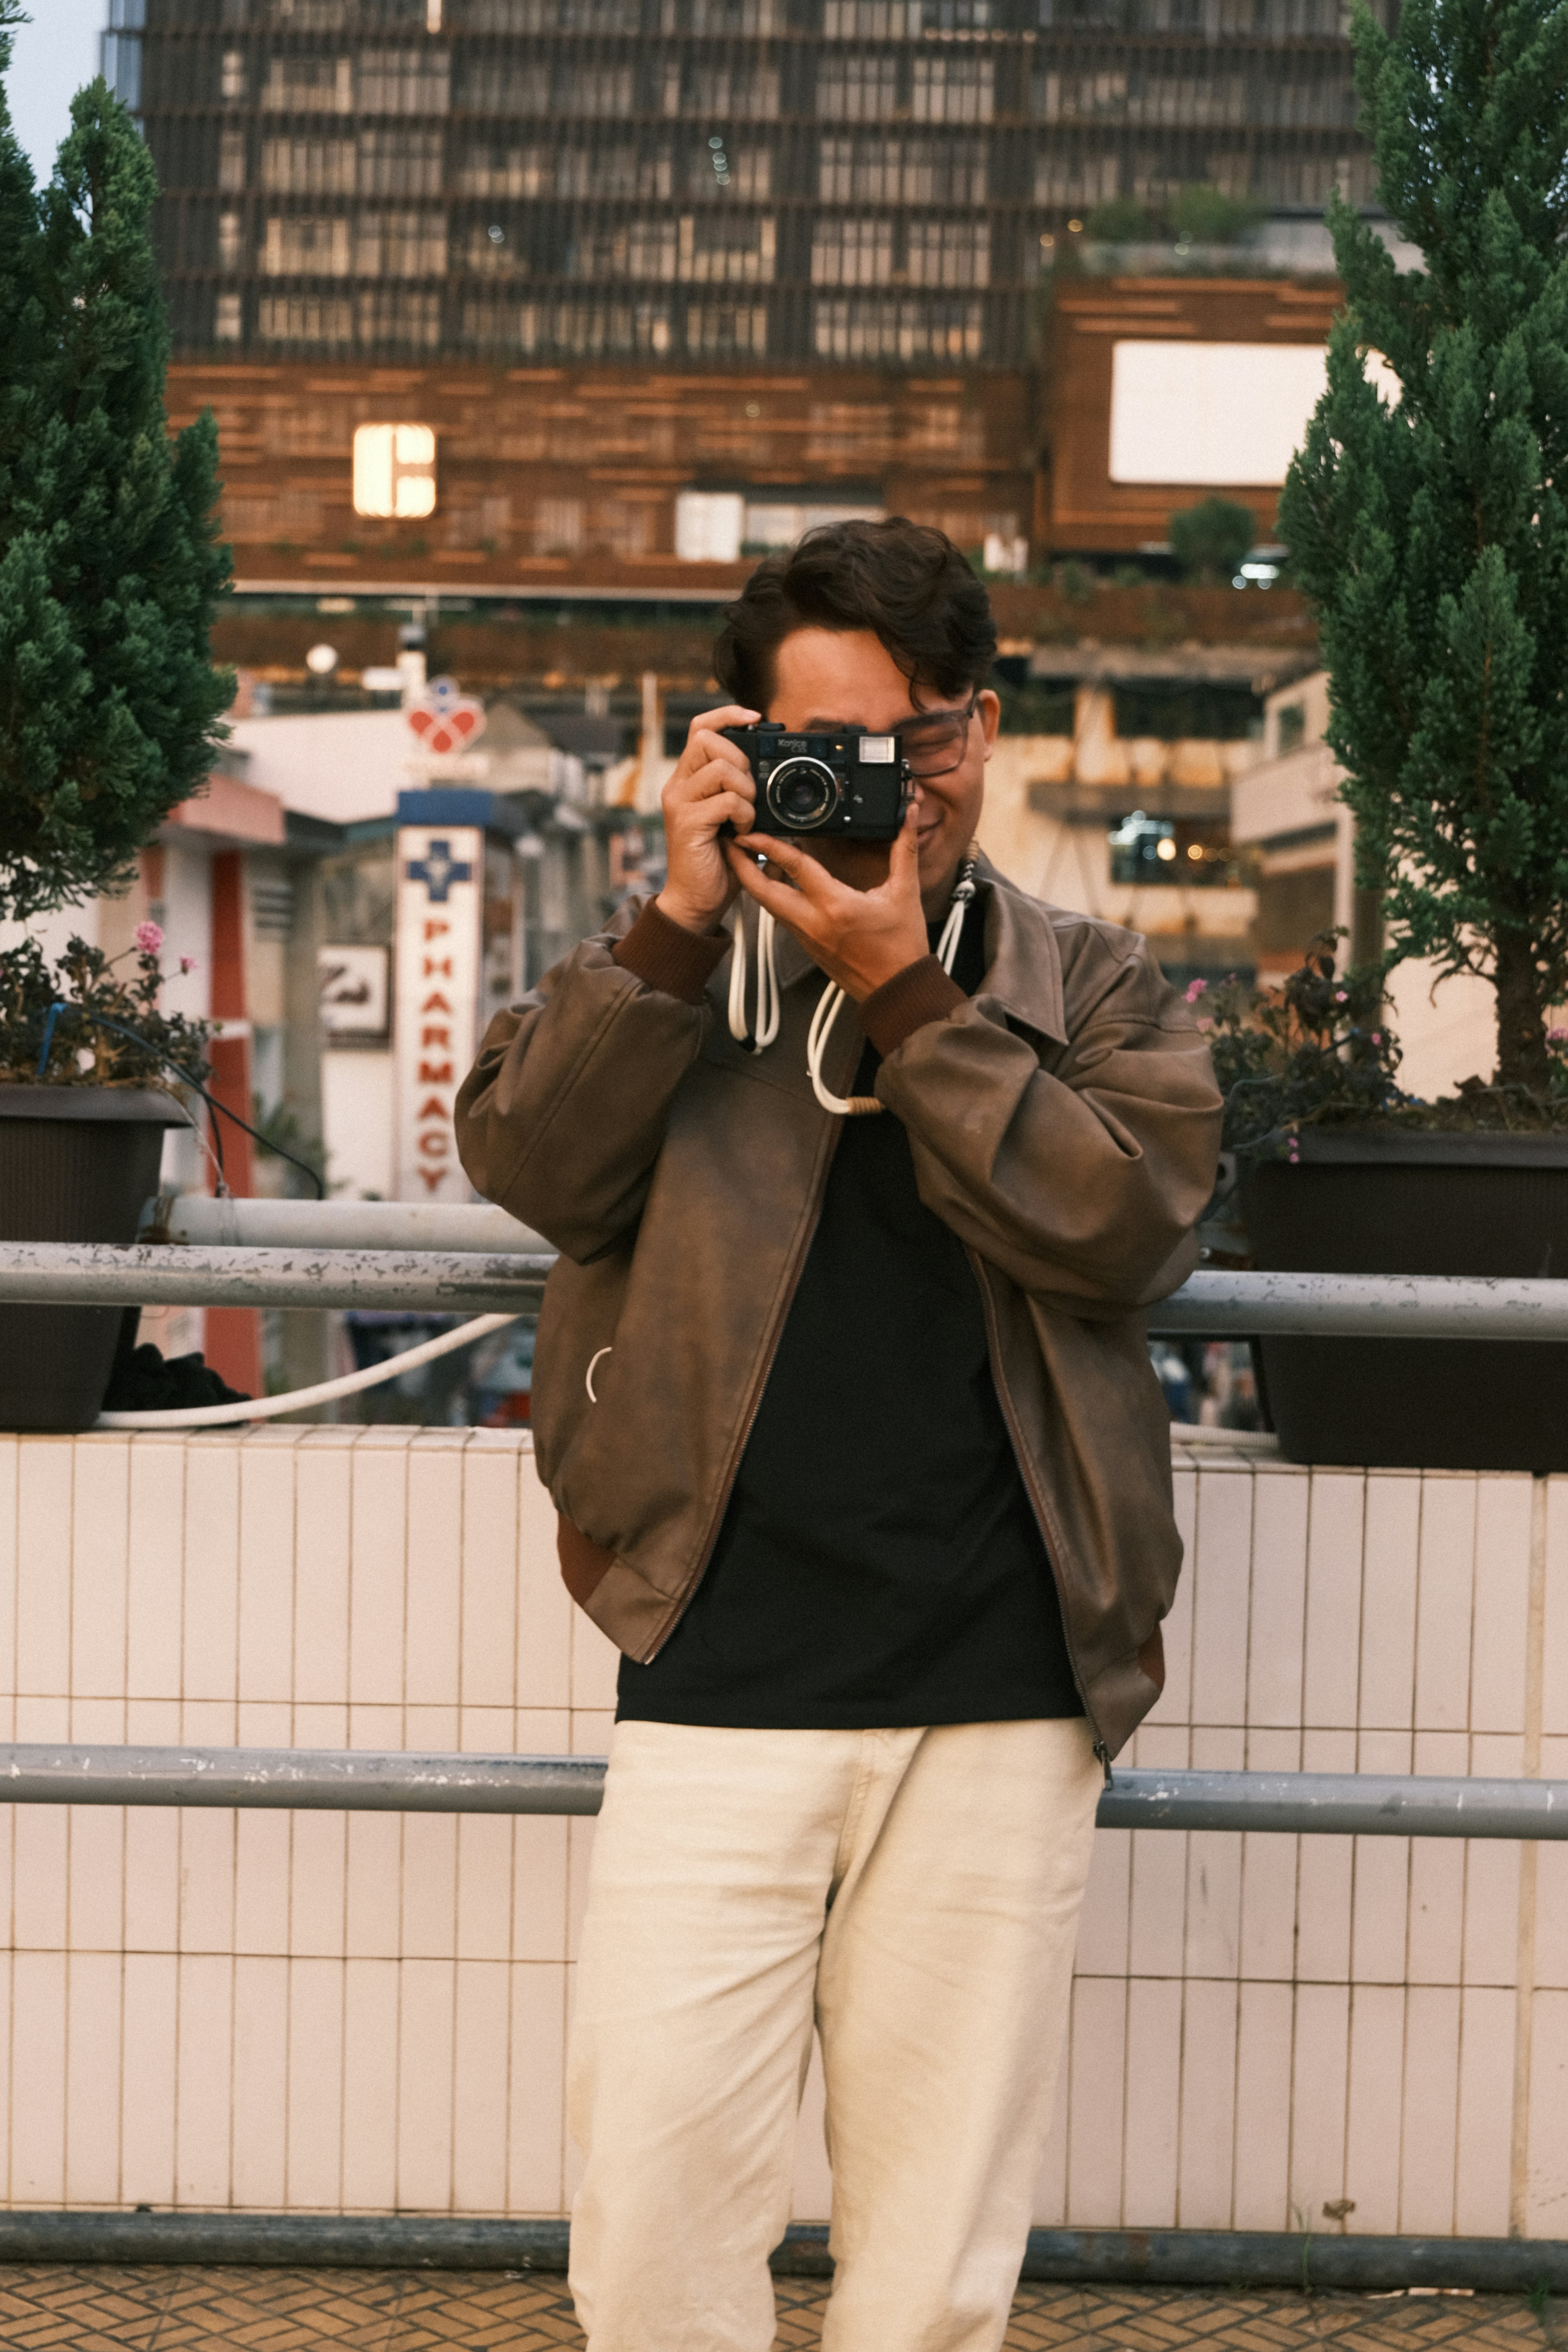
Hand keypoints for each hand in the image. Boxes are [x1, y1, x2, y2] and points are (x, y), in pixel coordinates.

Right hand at [655, 704, 758, 934]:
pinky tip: (742, 832)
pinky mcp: (686, 822)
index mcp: (688, 779)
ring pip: (719, 767)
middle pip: (707, 739)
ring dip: (745, 789)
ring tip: (746, 816)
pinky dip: (744, 814)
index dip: (727, 715)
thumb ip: (740, 791)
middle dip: (740, 759)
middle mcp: (678, 785)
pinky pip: (726, 801)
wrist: (696, 900)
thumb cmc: (718, 861)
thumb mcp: (732, 817)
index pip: (700, 728)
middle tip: (749, 792)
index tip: (756, 719)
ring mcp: (679, 802)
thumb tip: (772, 771)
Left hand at [725, 805, 929, 1000]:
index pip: (794, 867)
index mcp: (835, 906)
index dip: (769, 845)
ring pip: (768, 906)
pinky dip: (773, 897)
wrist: (897, 991)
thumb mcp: (906, 893)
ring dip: (756, 882)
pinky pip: (781, 917)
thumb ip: (903, 849)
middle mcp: (813, 922)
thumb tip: (907, 815)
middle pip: (762, 892)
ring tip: (750, 857)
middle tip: (731, 844)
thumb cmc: (902, 948)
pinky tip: (778, 882)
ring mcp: (806, 937)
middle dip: (741, 867)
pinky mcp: (807, 947)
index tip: (750, 831)